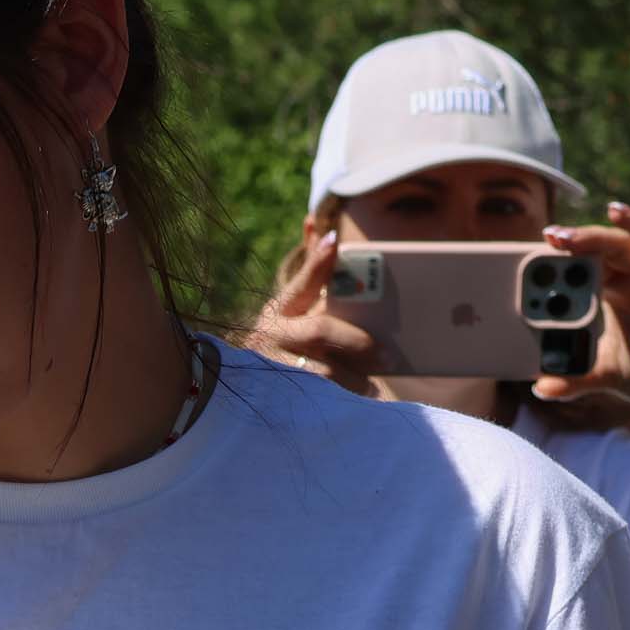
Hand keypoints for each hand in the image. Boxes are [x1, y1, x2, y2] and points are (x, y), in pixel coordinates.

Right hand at [247, 227, 389, 398]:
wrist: (241, 386)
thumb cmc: (285, 339)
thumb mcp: (293, 307)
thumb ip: (310, 271)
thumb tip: (315, 222)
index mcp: (280, 309)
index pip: (301, 282)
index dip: (317, 262)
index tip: (335, 241)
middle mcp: (272, 335)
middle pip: (319, 330)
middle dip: (356, 340)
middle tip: (387, 353)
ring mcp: (273, 368)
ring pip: (322, 373)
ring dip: (353, 379)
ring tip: (375, 386)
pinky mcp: (278, 398)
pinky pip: (318, 402)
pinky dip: (342, 404)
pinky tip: (360, 406)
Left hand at [534, 202, 629, 416]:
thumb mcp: (607, 375)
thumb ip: (576, 380)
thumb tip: (542, 389)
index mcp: (617, 292)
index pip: (591, 263)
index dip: (570, 252)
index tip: (546, 240)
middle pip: (615, 248)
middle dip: (588, 239)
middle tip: (559, 236)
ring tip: (614, 211)